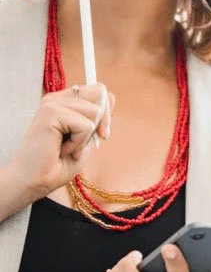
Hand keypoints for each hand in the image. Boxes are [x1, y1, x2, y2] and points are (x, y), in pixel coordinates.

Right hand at [1, 84, 112, 211]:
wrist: (36, 180)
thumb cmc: (59, 164)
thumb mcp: (87, 139)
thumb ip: (97, 119)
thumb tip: (112, 97)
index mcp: (65, 102)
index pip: (98, 90)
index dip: (106, 113)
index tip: (101, 135)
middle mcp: (57, 98)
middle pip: (100, 92)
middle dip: (102, 121)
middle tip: (84, 142)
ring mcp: (52, 103)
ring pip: (95, 110)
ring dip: (87, 137)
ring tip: (68, 146)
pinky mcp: (50, 112)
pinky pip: (86, 125)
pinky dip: (79, 143)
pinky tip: (61, 149)